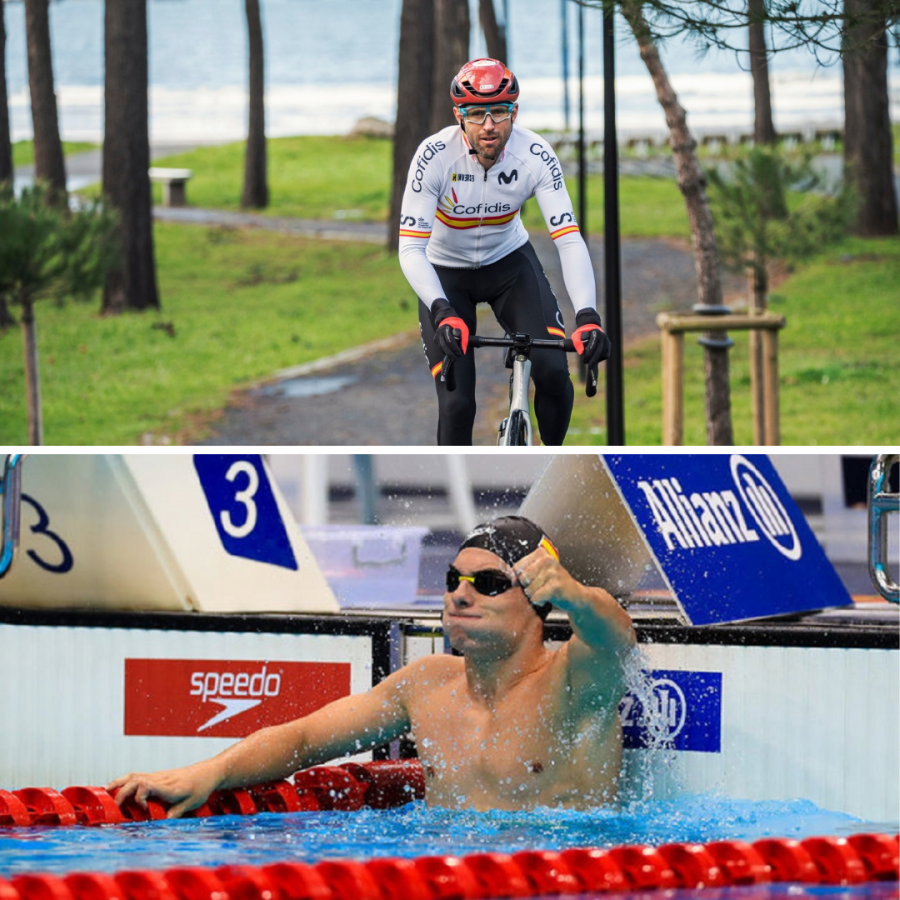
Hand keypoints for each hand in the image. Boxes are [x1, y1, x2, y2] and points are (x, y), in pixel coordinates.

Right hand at [106, 762, 220, 818]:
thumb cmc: (201, 787)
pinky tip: (118, 788)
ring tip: (105, 793)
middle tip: (115, 807)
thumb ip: (176, 813)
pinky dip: (125, 781)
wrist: (209, 771)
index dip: (138, 797)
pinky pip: (138, 776)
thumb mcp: (192, 804)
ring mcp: (158, 775)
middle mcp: (161, 779)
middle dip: (121, 793)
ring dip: (119, 784)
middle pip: (135, 780)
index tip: (142, 810)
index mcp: (169, 787)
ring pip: (134, 775)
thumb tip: (161, 823)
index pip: (146, 785)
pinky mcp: (158, 775)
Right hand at [432, 298, 468, 357]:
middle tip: (457, 358)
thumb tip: (463, 350)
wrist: (446, 318)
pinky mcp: (435, 340)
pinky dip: (445, 352)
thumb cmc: (457, 324)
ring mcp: (436, 336)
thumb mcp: (463, 329)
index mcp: (446, 328)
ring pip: (441, 348)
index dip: (455, 348)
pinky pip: (440, 348)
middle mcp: (439, 333)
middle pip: (444, 346)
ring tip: (454, 357)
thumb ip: (463, 338)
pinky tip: (450, 354)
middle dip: (451, 354)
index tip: (460, 353)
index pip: (450, 340)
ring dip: (448, 354)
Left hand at [513, 546, 581, 614]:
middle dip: (529, 587)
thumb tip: (510, 576)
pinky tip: (549, 598)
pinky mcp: (555, 586)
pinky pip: (536, 597)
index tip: (531, 581)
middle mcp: (547, 560)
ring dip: (536, 595)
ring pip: (529, 590)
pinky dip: (540, 601)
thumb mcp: (539, 572)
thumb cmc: (555, 584)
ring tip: (546, 592)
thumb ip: (523, 571)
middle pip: (522, 579)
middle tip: (542, 587)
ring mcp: (552, 572)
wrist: (576, 595)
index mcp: (541, 554)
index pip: (517, 567)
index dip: (520, 579)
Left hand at [571, 308, 610, 366]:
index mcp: (595, 332)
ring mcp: (607, 341)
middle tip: (589, 367)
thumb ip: (577, 343)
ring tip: (590, 362)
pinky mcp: (609, 346)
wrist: (591, 332)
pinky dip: (600, 359)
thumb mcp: (577, 337)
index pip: (592, 346)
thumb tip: (580, 352)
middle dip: (593, 361)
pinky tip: (595, 359)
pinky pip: (606, 355)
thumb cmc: (582, 336)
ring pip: (602, 354)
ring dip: (596, 360)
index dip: (588, 355)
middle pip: (598, 352)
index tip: (584, 361)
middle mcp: (603, 336)